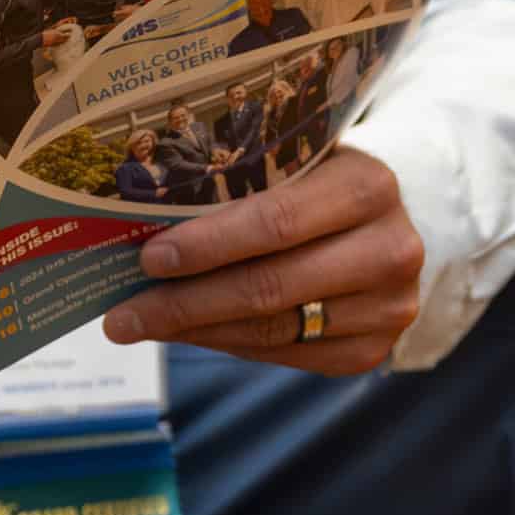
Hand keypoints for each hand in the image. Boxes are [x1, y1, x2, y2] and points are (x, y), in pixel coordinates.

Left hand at [102, 147, 421, 374]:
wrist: (392, 217)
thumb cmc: (324, 178)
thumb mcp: (300, 159)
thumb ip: (245, 180)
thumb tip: (144, 222)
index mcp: (369, 184)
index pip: (278, 221)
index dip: (209, 243)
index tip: (148, 257)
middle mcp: (391, 249)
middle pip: (271, 286)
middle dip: (186, 302)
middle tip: (123, 314)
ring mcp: (388, 307)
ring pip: (274, 328)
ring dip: (197, 329)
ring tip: (140, 325)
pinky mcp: (374, 349)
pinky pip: (286, 354)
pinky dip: (229, 343)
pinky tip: (189, 332)